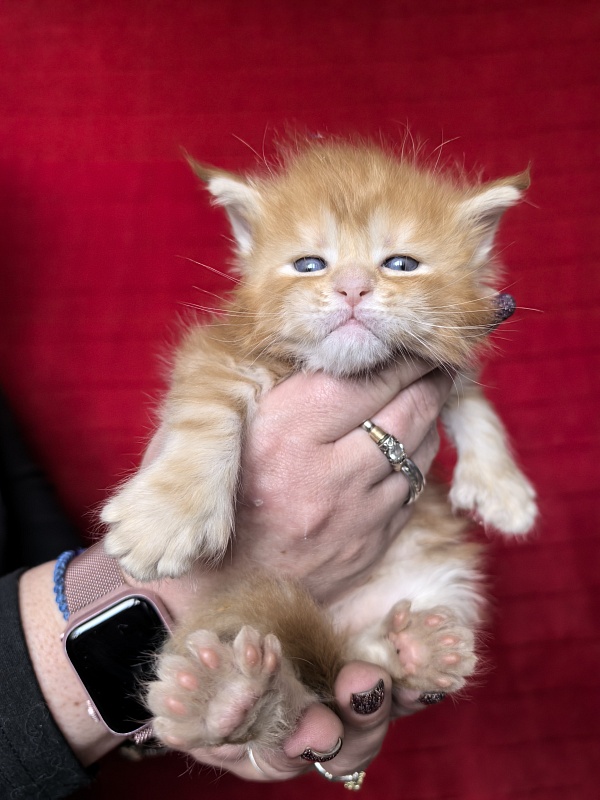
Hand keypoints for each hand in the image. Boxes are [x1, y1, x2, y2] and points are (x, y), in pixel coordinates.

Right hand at [139, 361, 451, 777]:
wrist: (210, 589)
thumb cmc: (206, 496)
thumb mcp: (210, 431)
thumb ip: (254, 384)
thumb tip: (314, 346)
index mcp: (281, 434)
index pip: (364, 379)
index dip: (397, 356)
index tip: (407, 341)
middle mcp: (325, 473)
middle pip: (405, 411)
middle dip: (428, 379)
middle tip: (435, 360)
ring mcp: (353, 515)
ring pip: (418, 451)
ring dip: (430, 417)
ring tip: (430, 393)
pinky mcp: (368, 546)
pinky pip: (412, 491)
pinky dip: (419, 460)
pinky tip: (413, 443)